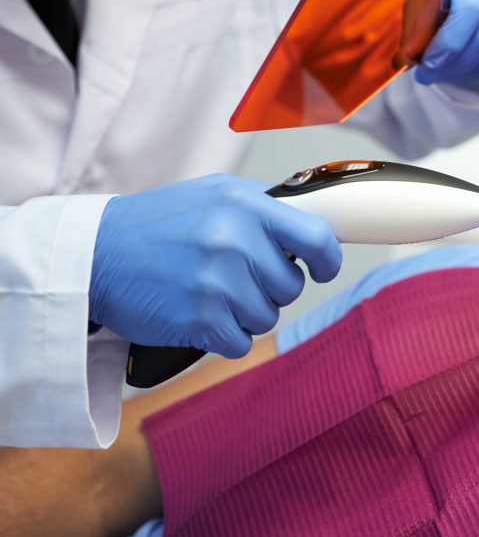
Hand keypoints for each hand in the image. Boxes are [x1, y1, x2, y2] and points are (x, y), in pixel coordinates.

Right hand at [88, 175, 341, 357]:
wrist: (93, 255)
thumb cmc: (156, 225)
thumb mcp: (213, 194)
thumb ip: (263, 207)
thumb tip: (313, 223)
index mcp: (245, 204)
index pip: (316, 236)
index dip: (327, 259)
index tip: (322, 269)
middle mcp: (235, 240)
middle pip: (291, 285)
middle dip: (269, 286)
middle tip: (234, 275)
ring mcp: (218, 281)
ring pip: (268, 316)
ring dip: (245, 312)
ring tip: (211, 291)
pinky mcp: (202, 319)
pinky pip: (241, 342)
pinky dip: (224, 335)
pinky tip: (200, 313)